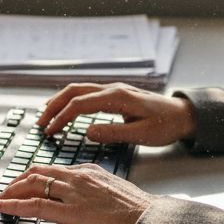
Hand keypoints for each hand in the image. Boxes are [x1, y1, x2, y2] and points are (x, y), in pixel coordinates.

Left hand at [0, 163, 152, 223]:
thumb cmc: (140, 216)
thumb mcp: (117, 196)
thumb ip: (98, 196)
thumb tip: (90, 206)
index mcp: (91, 173)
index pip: (56, 170)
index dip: (38, 177)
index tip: (29, 183)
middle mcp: (79, 178)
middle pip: (40, 173)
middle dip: (19, 180)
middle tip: (8, 188)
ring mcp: (73, 194)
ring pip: (33, 185)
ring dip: (13, 191)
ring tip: (2, 198)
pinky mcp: (70, 212)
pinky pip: (35, 205)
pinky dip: (15, 204)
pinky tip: (4, 206)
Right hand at [38, 83, 195, 145]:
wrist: (184, 115)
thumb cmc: (166, 125)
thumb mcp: (141, 134)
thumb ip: (113, 133)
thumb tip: (88, 132)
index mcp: (117, 97)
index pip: (80, 104)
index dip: (61, 117)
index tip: (49, 131)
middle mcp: (113, 89)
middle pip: (73, 91)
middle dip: (53, 106)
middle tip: (40, 123)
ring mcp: (114, 90)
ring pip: (79, 90)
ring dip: (60, 102)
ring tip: (46, 116)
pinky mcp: (116, 95)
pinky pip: (87, 94)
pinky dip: (71, 101)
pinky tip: (65, 111)